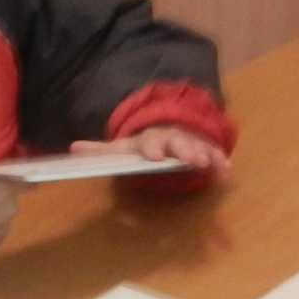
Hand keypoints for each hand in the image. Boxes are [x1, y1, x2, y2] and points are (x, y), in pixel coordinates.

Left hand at [71, 125, 230, 176]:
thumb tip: (73, 148)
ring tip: (210, 166)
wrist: (171, 127)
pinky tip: (225, 171)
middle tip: (190, 160)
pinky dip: (220, 160)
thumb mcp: (122, 147)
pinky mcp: (206, 149)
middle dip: (184, 150)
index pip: (150, 142)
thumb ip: (101, 150)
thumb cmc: (145, 145)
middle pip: (178, 142)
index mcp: (150, 139)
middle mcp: (172, 138)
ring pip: (198, 147)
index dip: (152, 148)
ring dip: (204, 155)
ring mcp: (191, 142)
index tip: (154, 157)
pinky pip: (214, 153)